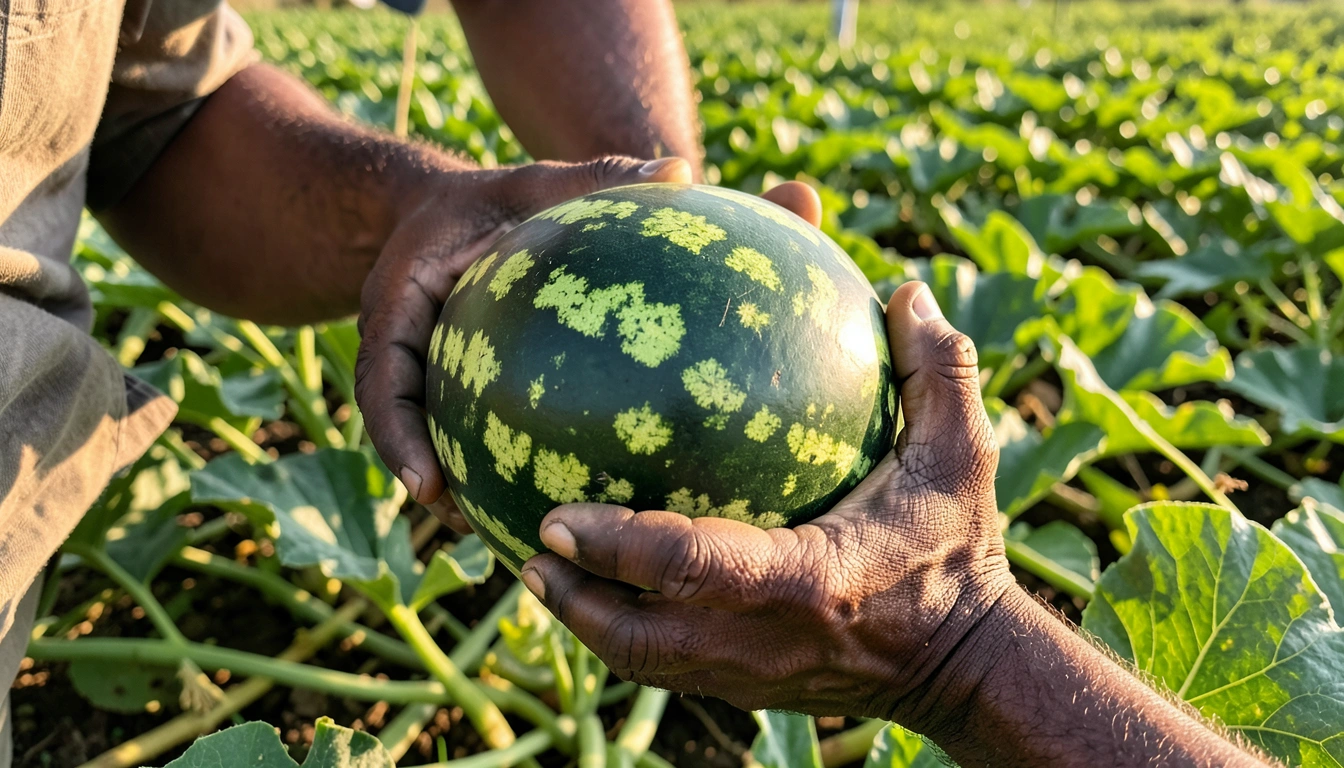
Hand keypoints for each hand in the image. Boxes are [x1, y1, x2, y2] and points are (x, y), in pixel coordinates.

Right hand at [356, 157, 822, 533]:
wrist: (439, 214)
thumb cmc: (493, 198)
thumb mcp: (536, 180)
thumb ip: (598, 175)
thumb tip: (682, 172)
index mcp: (398, 305)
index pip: (383, 378)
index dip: (397, 436)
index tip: (425, 487)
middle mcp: (399, 348)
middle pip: (396, 425)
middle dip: (423, 478)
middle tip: (462, 524)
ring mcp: (416, 373)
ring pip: (423, 437)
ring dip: (451, 487)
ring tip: (496, 536)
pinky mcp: (440, 387)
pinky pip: (455, 429)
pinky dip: (485, 464)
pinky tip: (542, 500)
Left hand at [517, 281, 1014, 724]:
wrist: (967, 664)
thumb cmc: (959, 552)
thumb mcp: (965, 457)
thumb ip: (940, 371)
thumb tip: (907, 287)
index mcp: (805, 580)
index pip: (689, 567)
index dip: (615, 545)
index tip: (556, 513)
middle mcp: (762, 641)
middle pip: (637, 641)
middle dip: (572, 600)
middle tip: (527, 543)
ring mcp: (751, 676)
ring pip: (641, 664)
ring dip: (583, 620)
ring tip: (538, 568)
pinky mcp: (751, 693)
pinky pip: (666, 668)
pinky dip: (624, 632)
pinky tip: (605, 586)